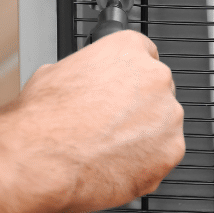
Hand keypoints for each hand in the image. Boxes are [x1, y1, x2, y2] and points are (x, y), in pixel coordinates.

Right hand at [10, 31, 185, 212]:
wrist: (42, 159)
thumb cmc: (44, 118)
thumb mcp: (54, 72)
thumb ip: (84, 71)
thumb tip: (82, 80)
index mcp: (128, 48)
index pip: (143, 52)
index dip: (129, 74)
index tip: (121, 87)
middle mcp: (155, 77)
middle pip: (156, 89)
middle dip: (138, 105)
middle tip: (111, 121)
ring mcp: (167, 115)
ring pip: (163, 123)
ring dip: (143, 133)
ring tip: (110, 146)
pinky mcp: (171, 150)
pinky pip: (163, 154)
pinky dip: (146, 161)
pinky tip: (117, 163)